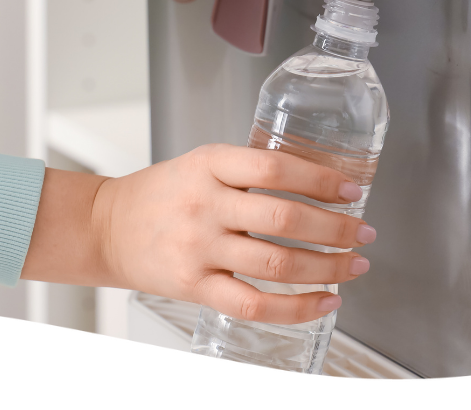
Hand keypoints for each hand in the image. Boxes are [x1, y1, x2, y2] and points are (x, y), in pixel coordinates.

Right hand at [22, 144, 375, 325]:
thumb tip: (318, 183)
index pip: (275, 168)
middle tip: (363, 233)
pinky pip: (254, 304)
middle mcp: (204, 205)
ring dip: (328, 267)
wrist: (106, 227)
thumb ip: (249, 171)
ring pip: (277, 264)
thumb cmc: (160, 194)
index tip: (352, 190)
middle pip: (284, 219)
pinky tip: (325, 300)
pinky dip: (297, 307)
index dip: (321, 180)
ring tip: (354, 265)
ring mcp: (198, 249)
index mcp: (209, 165)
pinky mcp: (194, 286)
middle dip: (336, 229)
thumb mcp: (200, 164)